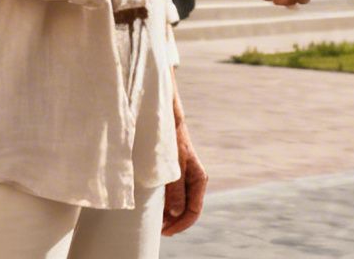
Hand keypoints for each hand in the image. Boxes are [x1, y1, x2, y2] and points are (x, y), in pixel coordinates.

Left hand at [162, 105, 205, 235]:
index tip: (165, 232)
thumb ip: (175, 190)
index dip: (180, 225)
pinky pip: (174, 197)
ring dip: (169, 216)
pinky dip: (166, 206)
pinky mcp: (176, 176)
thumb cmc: (170, 141)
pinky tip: (155, 209)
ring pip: (180, 205)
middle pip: (187, 211)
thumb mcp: (172, 166)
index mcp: (198, 180)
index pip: (193, 211)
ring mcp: (185, 179)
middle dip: (174, 223)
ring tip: (155, 222)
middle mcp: (194, 181)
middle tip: (157, 230)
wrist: (164, 121)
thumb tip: (175, 213)